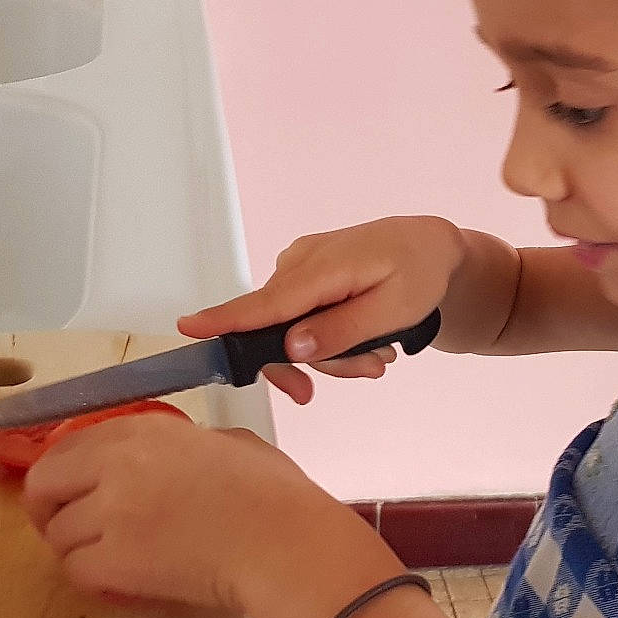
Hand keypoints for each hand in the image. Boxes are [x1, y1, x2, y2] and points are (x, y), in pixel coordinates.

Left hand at [23, 416, 384, 617]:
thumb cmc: (275, 493)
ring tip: (110, 560)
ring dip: (78, 550)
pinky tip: (120, 582)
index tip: (70, 491)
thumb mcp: (230, 444)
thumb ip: (186, 446)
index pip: (67, 445)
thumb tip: (177, 461)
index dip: (61, 473)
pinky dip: (94, 580)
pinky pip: (77, 572)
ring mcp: (111, 513)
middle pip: (42, 487)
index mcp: (143, 429)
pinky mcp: (115, 561)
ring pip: (58, 537)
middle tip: (69, 531)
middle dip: (47, 511)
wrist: (285, 543)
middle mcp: (116, 464)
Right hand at [179, 217, 466, 403]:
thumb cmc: (418, 273)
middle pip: (278, 330)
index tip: (188, 329)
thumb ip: (343, 330)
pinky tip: (364, 339)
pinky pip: (300, 318)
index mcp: (323, 267)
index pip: (267, 302)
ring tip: (378, 354)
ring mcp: (299, 267)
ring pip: (292, 331)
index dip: (227, 320)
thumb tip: (291, 347)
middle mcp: (300, 263)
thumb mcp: (394, 310)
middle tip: (369, 371)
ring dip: (333, 353)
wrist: (429, 246)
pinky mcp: (303, 276)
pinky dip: (330, 337)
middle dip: (318, 362)